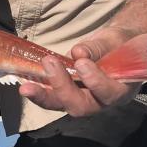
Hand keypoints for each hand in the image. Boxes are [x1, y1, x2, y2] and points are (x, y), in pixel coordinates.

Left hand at [18, 27, 140, 116]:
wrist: (118, 46)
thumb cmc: (120, 44)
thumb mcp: (114, 40)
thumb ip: (98, 48)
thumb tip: (78, 52)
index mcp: (121, 90)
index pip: (108, 93)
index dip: (95, 81)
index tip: (81, 63)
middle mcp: (101, 102)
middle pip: (80, 106)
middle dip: (62, 88)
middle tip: (50, 64)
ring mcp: (83, 100)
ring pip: (63, 105)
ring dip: (44, 96)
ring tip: (26, 86)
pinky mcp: (69, 94)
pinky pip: (53, 97)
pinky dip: (39, 90)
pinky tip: (25, 82)